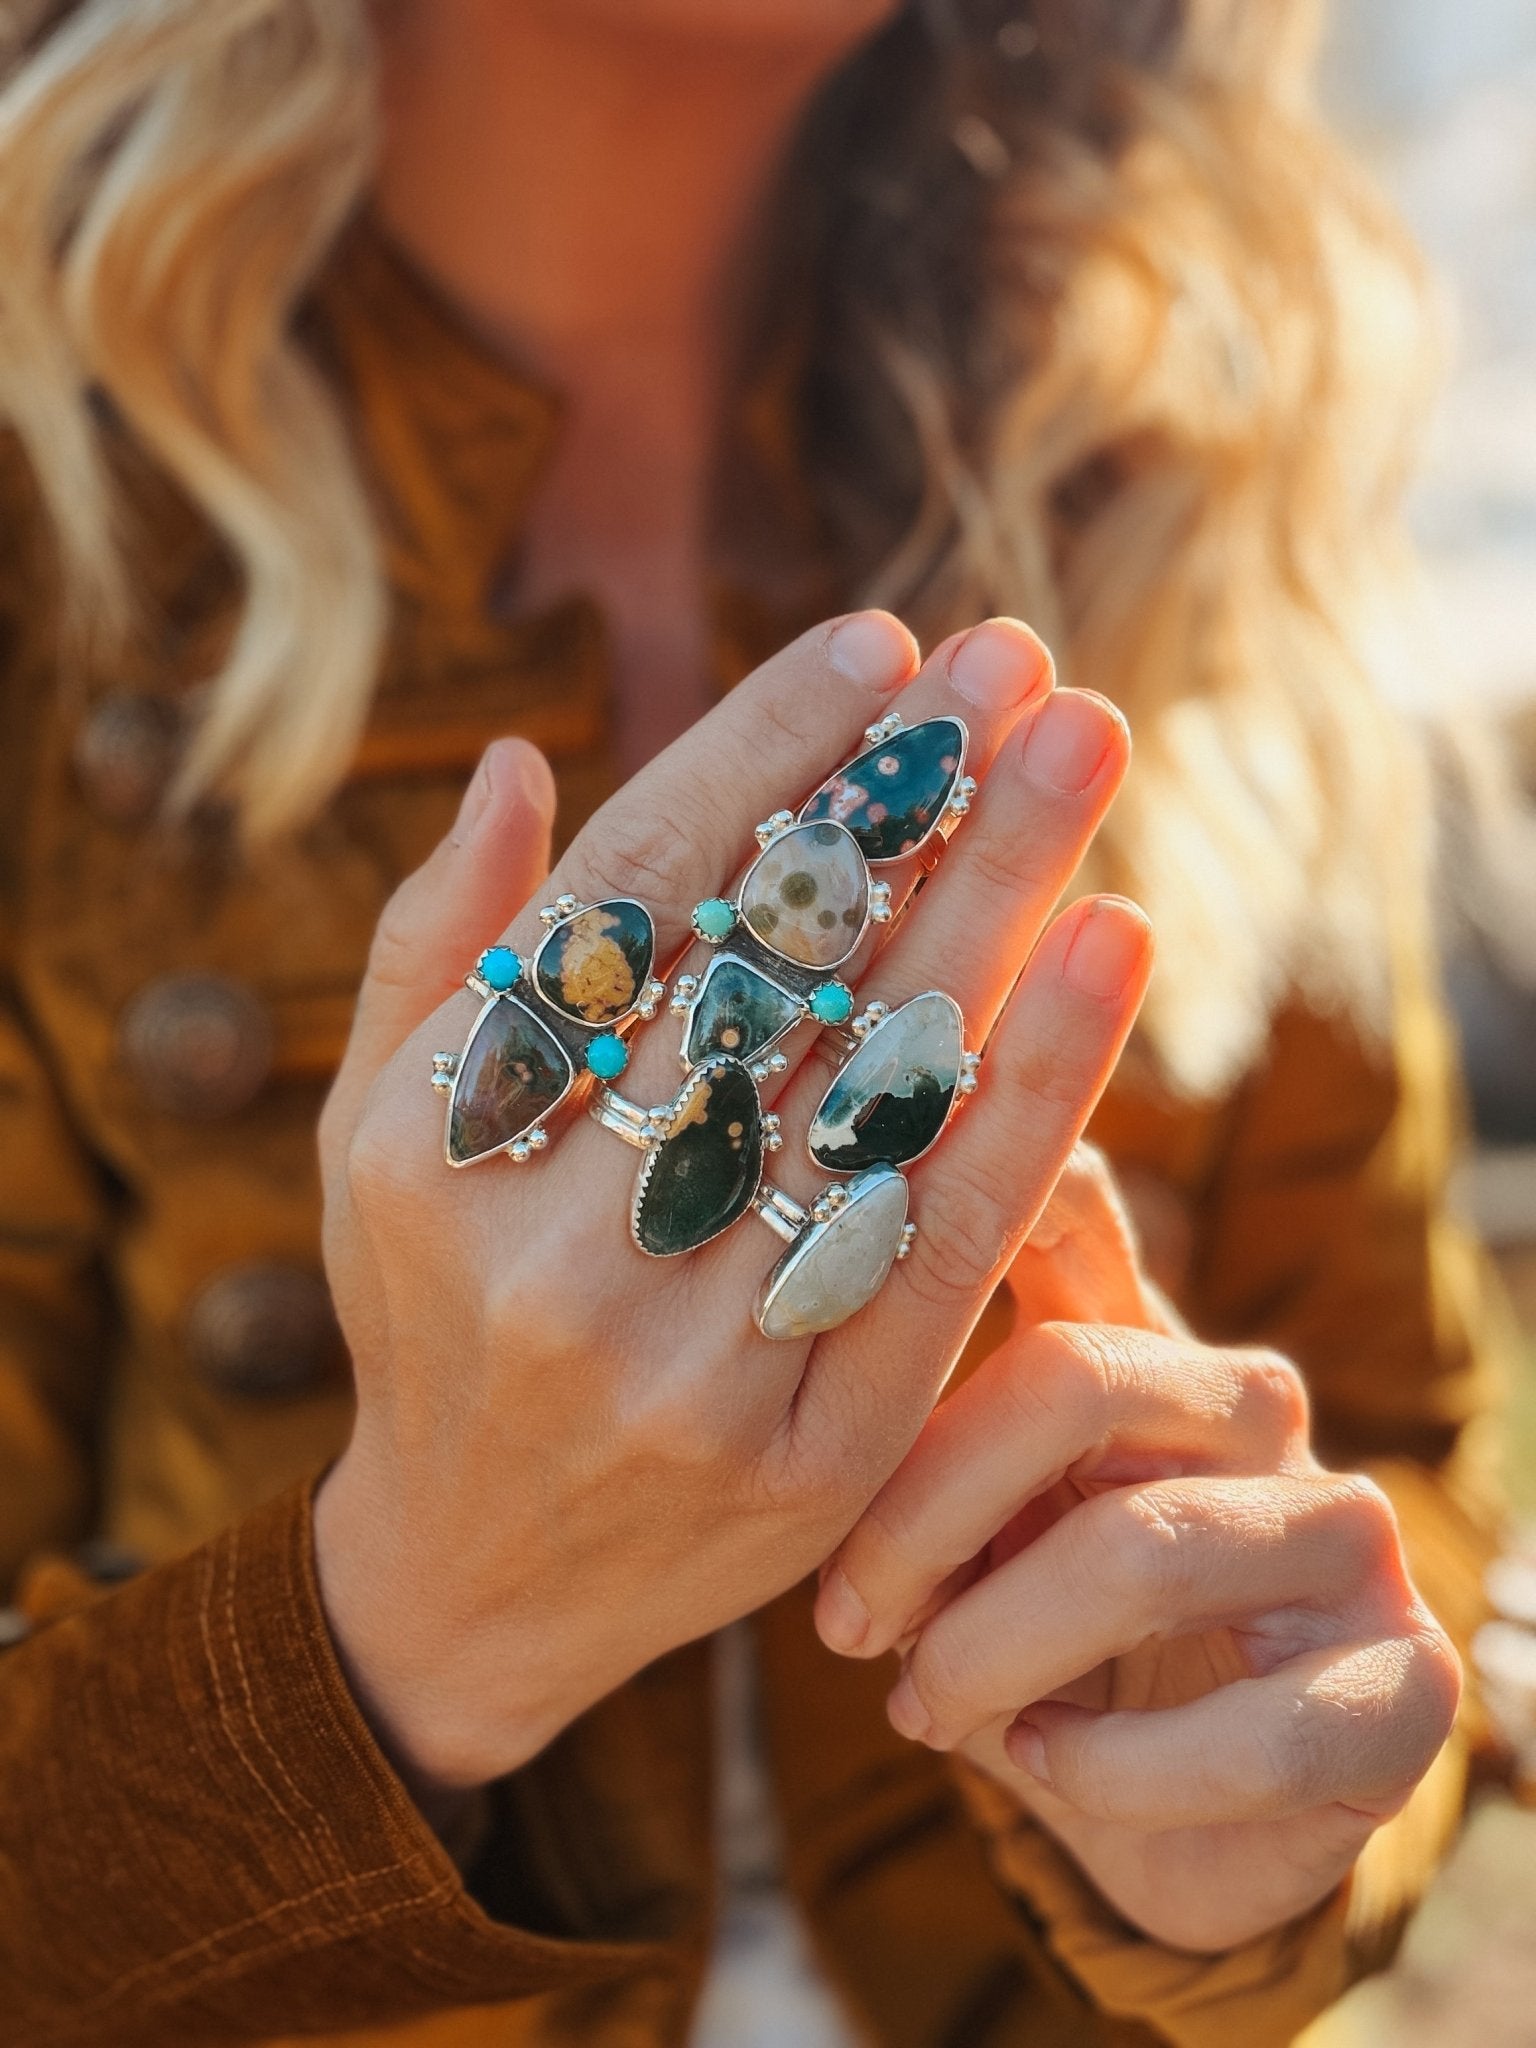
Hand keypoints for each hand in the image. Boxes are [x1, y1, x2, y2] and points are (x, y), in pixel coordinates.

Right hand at [313, 612, 1150, 1806]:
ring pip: (872, 1088)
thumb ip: (435, 951)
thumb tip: (523, 760)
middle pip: (769, 974)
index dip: (759, 756)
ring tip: (1086, 745)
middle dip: (913, 798)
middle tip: (1020, 657)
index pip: (622, 906)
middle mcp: (557, 1254)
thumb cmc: (427, 1321)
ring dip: (998, 899)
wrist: (474, 1591)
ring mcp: (693, 1365)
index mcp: (434, 1150)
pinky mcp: (817, 1451)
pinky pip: (941, 1241)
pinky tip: (1109, 943)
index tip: (878, 644)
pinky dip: (1036, 1085)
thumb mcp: (370, 1141)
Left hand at [815, 1146, 1461, 1951]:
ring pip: (1141, 1551)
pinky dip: (1108, 1768)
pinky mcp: (1404, 1685)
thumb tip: (826, 1356)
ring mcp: (1348, 1536)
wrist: (1164, 1821)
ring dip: (991, 1652)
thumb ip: (916, 1444)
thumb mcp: (961, 1540)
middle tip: (844, 1621)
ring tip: (921, 1708)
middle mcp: (1258, 1411)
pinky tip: (1047, 1762)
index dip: (999, 1190)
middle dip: (925, 1509)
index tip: (900, 1204)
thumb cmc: (1037, 1651)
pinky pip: (1248, 1732)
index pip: (1076, 1216)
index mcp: (1142, 1350)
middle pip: (1076, 1376)